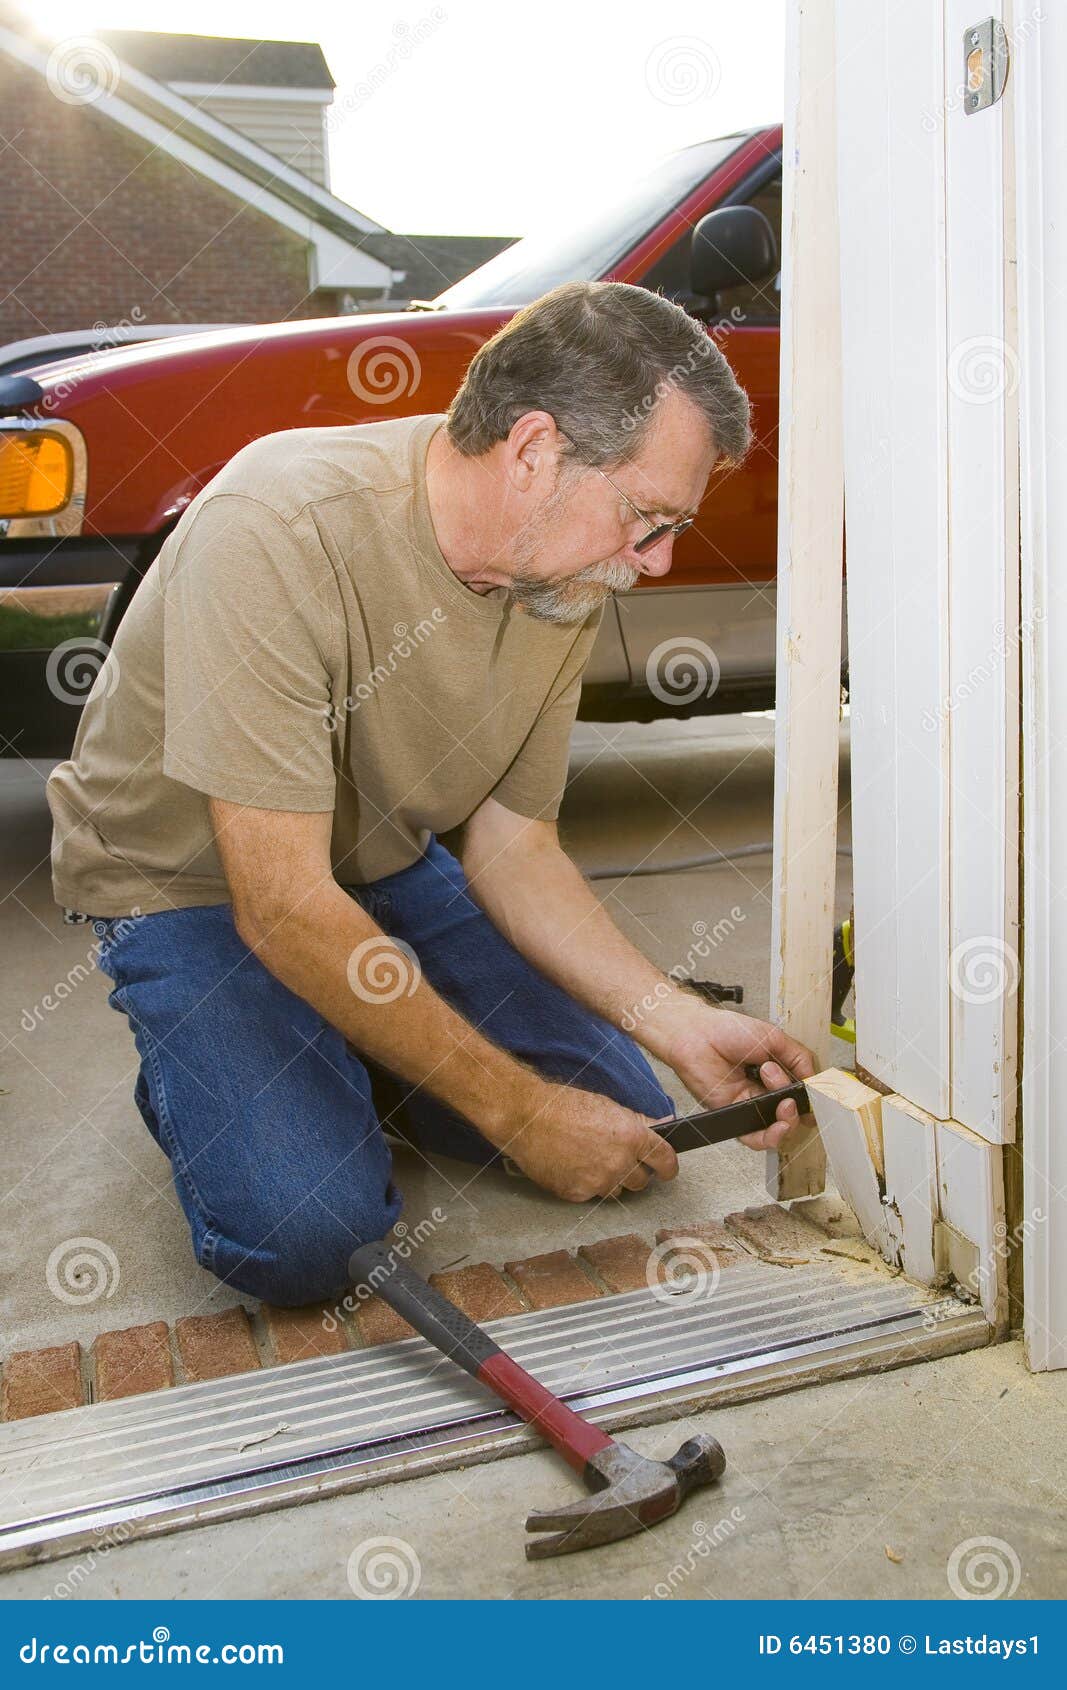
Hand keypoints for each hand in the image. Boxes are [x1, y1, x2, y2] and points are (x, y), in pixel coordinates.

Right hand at [495, 1078, 678, 1202]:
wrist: (527, 1118)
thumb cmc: (564, 1106)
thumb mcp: (608, 1106)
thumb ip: (637, 1123)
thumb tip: (662, 1126)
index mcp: (632, 1137)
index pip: (665, 1161)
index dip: (669, 1168)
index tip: (667, 1171)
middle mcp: (619, 1163)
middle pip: (642, 1182)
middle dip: (635, 1172)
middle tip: (618, 1160)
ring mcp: (598, 1182)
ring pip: (617, 1190)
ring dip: (610, 1180)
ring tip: (589, 1160)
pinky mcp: (577, 1194)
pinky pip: (590, 1195)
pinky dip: (585, 1184)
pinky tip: (572, 1167)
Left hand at [666, 1004, 816, 1150]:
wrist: (697, 1035)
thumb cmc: (727, 1031)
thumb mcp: (774, 1038)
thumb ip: (799, 1058)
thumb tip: (816, 1080)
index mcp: (778, 1072)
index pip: (802, 1093)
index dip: (812, 1100)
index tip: (820, 1099)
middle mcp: (765, 1090)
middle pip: (793, 1113)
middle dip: (798, 1107)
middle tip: (788, 1091)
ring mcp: (751, 1104)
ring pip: (778, 1128)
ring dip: (787, 1119)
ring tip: (782, 1101)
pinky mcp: (734, 1115)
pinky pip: (755, 1137)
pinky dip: (770, 1136)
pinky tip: (777, 1124)